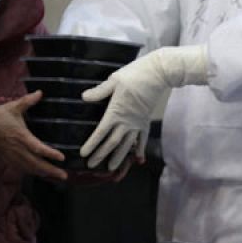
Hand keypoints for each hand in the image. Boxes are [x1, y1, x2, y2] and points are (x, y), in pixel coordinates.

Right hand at [0, 92, 68, 181]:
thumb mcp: (13, 107)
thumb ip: (27, 101)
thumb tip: (40, 92)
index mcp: (21, 136)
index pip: (38, 147)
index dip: (50, 153)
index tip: (62, 158)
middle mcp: (18, 149)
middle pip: (36, 163)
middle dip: (51, 170)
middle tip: (64, 175)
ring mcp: (12, 156)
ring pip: (30, 168)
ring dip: (43, 173)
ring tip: (56, 177)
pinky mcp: (8, 159)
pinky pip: (22, 169)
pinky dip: (32, 172)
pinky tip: (40, 174)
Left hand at [80, 45, 208, 170]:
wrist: (157, 74)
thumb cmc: (133, 75)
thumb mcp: (113, 81)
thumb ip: (99, 92)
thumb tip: (84, 97)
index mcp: (115, 112)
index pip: (101, 132)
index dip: (92, 144)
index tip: (83, 154)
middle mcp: (126, 121)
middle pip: (112, 143)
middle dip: (101, 155)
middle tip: (91, 166)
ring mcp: (137, 123)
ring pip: (127, 145)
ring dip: (119, 157)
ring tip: (111, 168)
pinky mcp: (145, 121)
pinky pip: (142, 139)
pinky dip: (139, 149)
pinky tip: (137, 159)